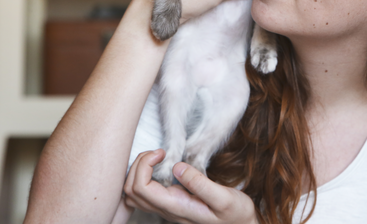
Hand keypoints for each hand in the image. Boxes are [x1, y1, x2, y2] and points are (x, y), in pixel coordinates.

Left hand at [124, 149, 257, 223]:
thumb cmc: (236, 214)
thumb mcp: (224, 198)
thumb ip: (200, 184)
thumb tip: (177, 167)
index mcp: (176, 207)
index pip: (141, 188)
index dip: (144, 165)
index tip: (162, 152)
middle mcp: (166, 210)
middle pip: (131, 191)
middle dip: (138, 165)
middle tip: (159, 152)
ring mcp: (166, 209)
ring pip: (133, 195)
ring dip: (138, 172)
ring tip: (157, 158)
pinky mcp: (170, 205)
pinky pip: (143, 195)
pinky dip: (143, 178)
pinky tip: (159, 168)